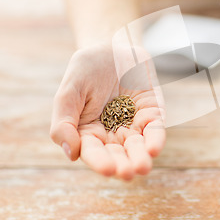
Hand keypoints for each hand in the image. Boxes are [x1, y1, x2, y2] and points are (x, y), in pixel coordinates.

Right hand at [50, 44, 165, 179]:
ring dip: (141, 157)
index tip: (108, 169)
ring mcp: (134, 124)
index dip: (100, 162)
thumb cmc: (86, 70)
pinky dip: (156, 139)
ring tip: (142, 166)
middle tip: (128, 172)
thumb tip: (71, 153)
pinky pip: (155, 129)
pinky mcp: (152, 113)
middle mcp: (112, 134)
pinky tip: (154, 148)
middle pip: (118, 155)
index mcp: (87, 133)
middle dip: (124, 165)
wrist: (112, 47)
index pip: (93, 153)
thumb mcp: (69, 91)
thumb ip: (64, 121)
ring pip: (138, 146)